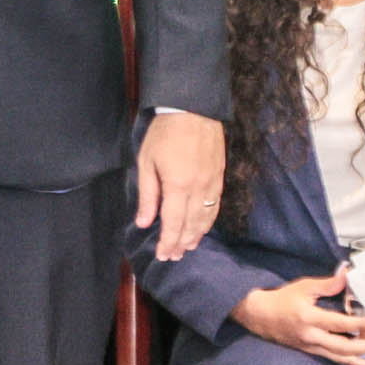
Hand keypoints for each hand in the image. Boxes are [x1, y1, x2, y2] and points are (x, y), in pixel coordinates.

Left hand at [134, 110, 225, 261]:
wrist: (194, 108)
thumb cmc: (165, 133)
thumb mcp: (147, 161)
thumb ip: (148, 195)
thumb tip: (144, 223)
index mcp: (178, 186)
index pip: (173, 224)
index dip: (168, 242)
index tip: (162, 255)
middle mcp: (199, 189)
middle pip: (191, 226)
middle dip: (181, 244)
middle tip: (173, 256)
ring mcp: (212, 184)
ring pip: (206, 219)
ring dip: (196, 236)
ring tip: (187, 247)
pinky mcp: (220, 176)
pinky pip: (216, 206)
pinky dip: (209, 221)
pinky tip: (202, 227)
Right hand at [228, 269, 364, 364]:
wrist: (260, 317)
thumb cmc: (283, 299)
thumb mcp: (304, 286)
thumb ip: (328, 283)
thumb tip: (348, 271)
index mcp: (309, 318)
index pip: (340, 324)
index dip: (361, 325)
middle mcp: (312, 337)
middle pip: (345, 349)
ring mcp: (313, 348)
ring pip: (343, 360)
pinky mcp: (314, 353)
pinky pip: (338, 361)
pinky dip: (356, 364)